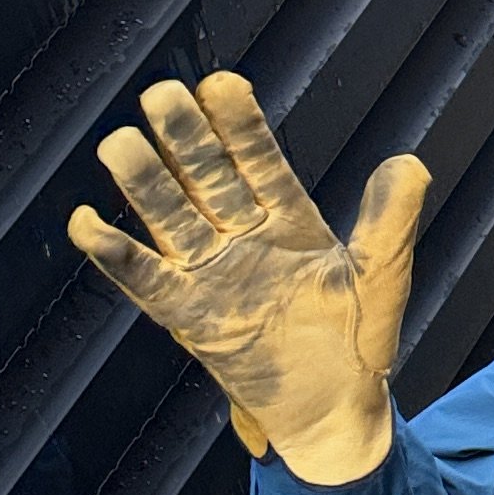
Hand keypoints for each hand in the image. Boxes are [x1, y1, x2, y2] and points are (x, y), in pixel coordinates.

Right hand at [67, 74, 426, 484]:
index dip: (239, 125)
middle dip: (184, 138)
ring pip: (170, 217)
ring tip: (119, 143)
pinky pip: (146, 280)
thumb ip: (390, 221)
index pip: (258, 160)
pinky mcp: (189, 316)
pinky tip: (86, 222)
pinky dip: (115, 254)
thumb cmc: (361, 345)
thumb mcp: (381, 275)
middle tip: (160, 94)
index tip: (220, 84)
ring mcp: (212, 273)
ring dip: (144, 182)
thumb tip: (407, 165)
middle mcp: (243, 238)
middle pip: (205, 177)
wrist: (337, 410)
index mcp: (289, 221)